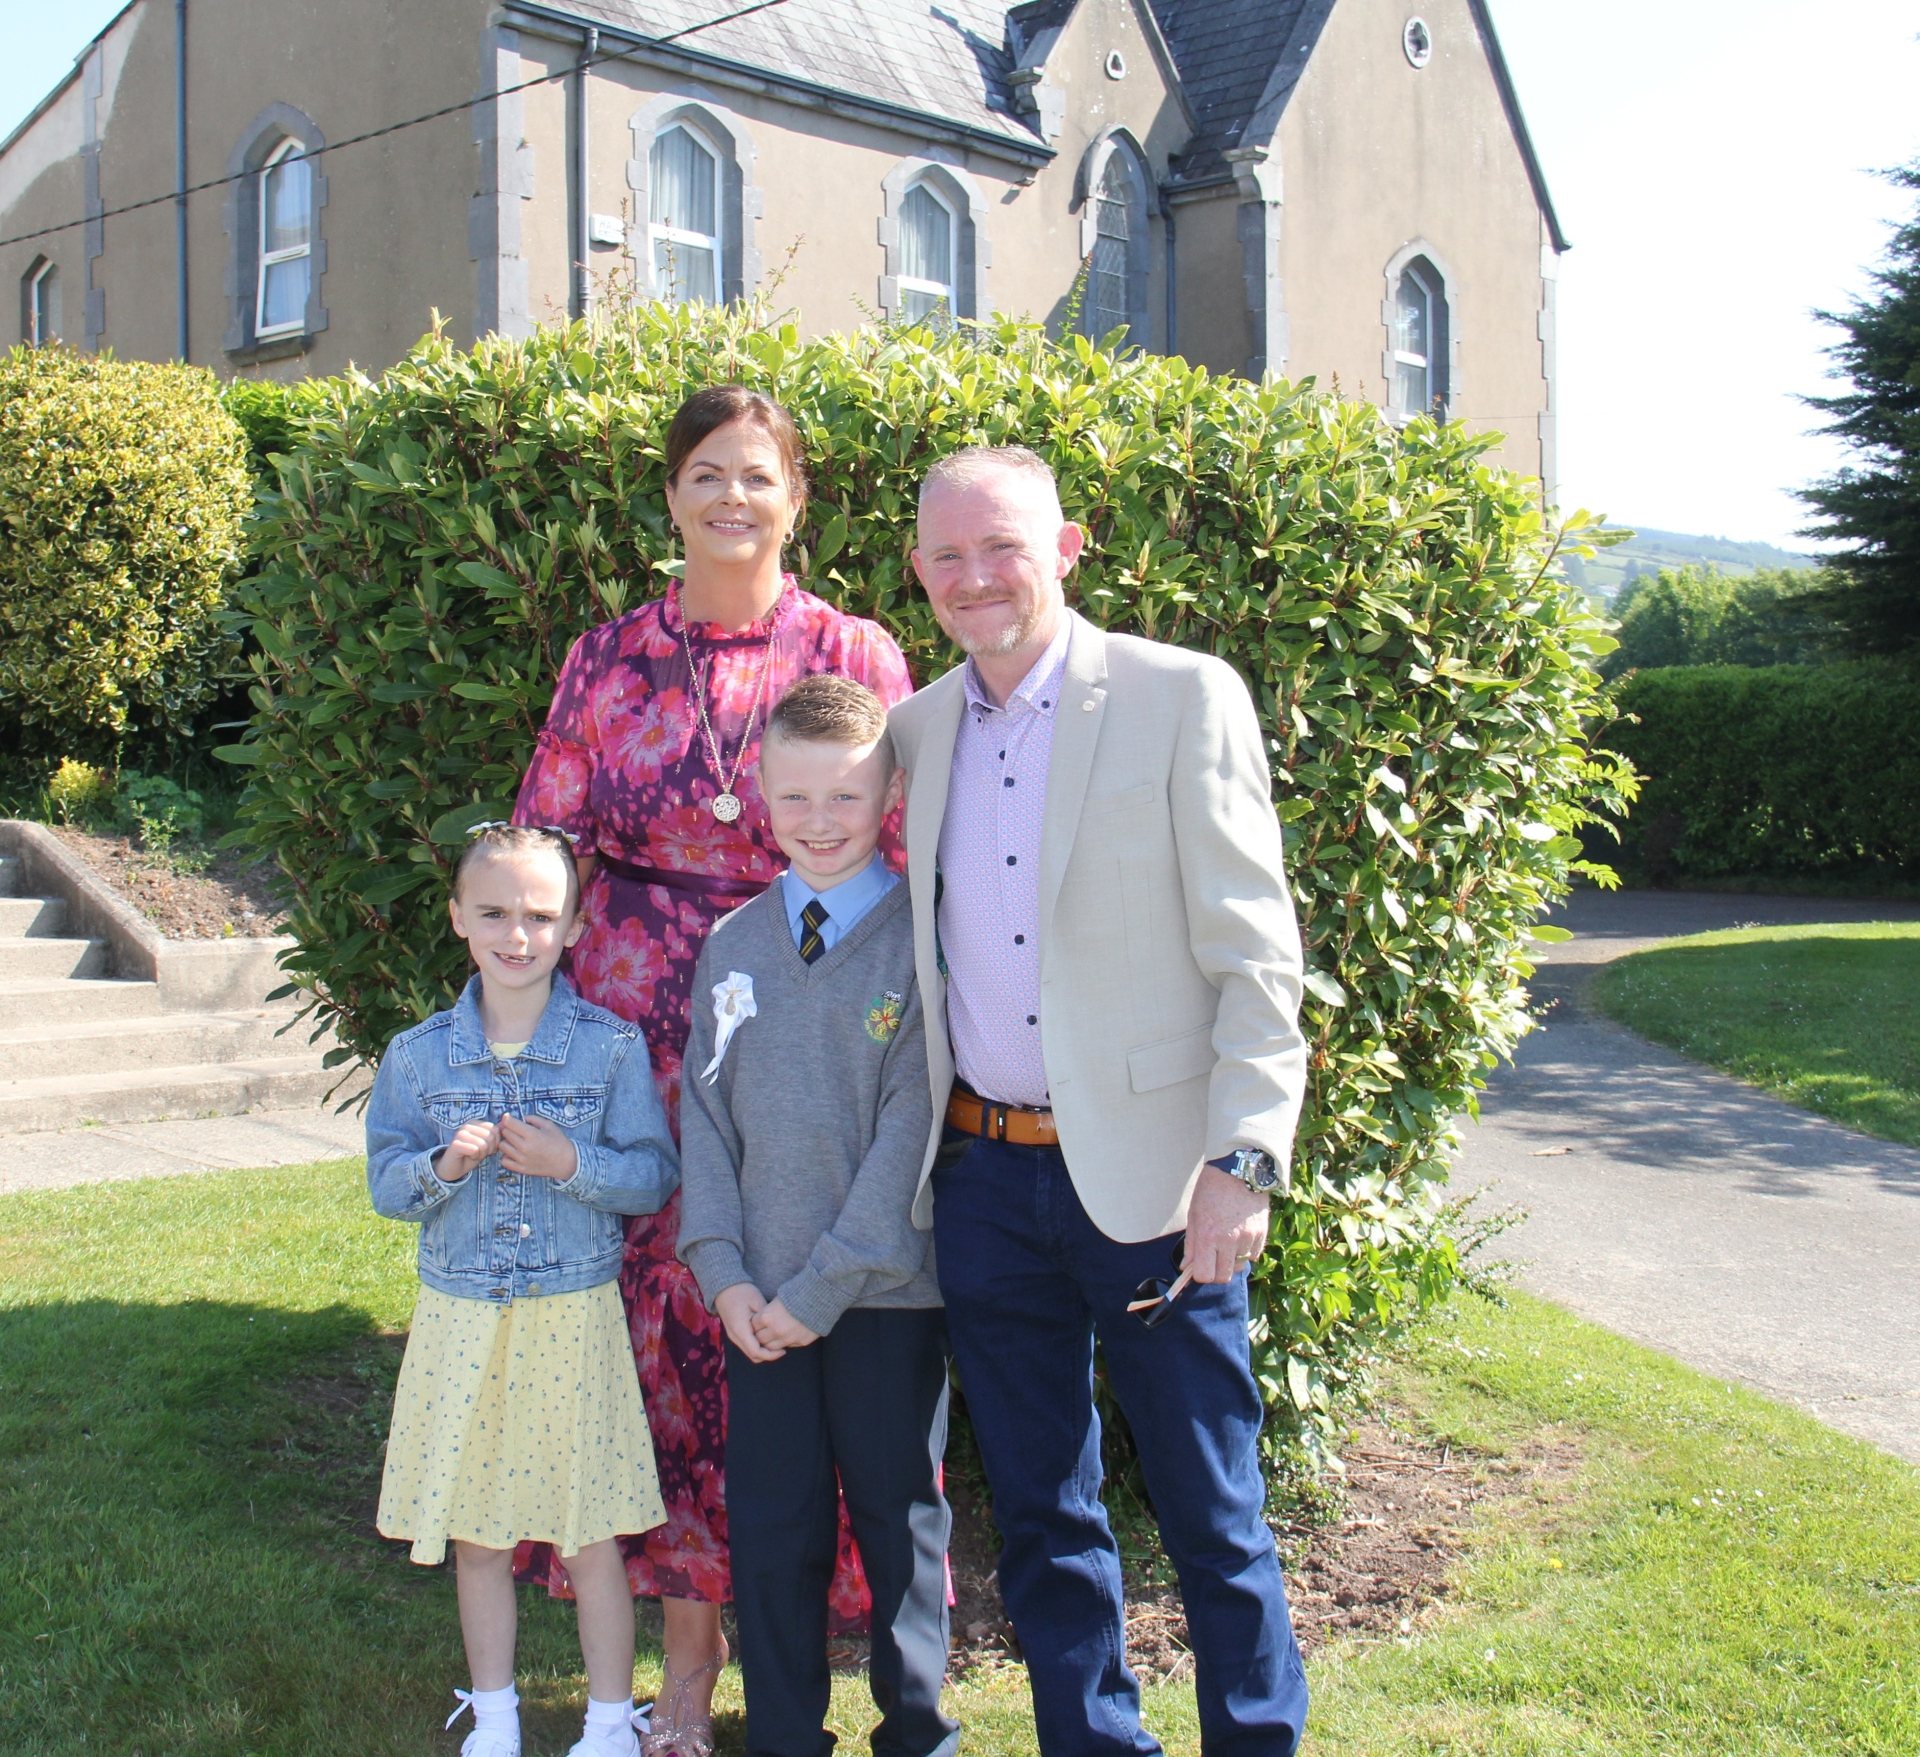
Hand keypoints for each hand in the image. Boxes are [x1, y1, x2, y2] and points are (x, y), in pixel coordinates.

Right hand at [436, 1119, 499, 1182]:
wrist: (454, 1168)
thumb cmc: (471, 1155)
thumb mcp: (486, 1144)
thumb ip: (495, 1132)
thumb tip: (506, 1119)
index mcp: (475, 1123)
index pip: (495, 1129)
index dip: (495, 1142)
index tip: (487, 1148)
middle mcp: (467, 1125)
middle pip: (490, 1136)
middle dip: (489, 1149)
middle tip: (479, 1153)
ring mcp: (460, 1134)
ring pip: (483, 1144)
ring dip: (481, 1154)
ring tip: (474, 1154)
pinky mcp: (455, 1144)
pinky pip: (474, 1150)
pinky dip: (474, 1157)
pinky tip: (468, 1156)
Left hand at [497, 1114, 578, 1180]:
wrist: (566, 1162)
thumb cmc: (559, 1143)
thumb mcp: (549, 1125)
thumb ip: (533, 1119)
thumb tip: (521, 1118)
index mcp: (532, 1135)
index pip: (510, 1123)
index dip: (507, 1118)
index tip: (507, 1117)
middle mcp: (524, 1147)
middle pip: (505, 1133)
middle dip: (507, 1128)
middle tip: (513, 1128)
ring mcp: (522, 1159)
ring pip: (502, 1146)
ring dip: (507, 1141)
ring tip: (514, 1141)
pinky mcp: (521, 1169)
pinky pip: (504, 1161)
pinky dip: (507, 1156)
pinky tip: (514, 1152)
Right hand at [716, 1284, 783, 1362]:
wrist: (724, 1287)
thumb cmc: (741, 1292)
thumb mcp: (757, 1302)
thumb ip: (765, 1319)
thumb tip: (777, 1330)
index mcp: (740, 1330)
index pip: (756, 1352)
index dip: (771, 1355)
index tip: (783, 1350)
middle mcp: (735, 1337)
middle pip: (753, 1356)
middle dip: (768, 1356)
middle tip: (782, 1348)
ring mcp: (734, 1336)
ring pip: (750, 1352)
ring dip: (763, 1352)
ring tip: (776, 1343)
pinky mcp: (735, 1333)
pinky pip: (747, 1346)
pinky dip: (758, 1346)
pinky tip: (767, 1338)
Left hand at [751, 1298, 818, 1351]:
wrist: (820, 1296)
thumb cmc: (797, 1293)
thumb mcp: (778, 1299)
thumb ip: (768, 1312)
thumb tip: (762, 1321)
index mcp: (767, 1317)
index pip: (753, 1326)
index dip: (756, 1323)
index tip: (760, 1321)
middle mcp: (775, 1330)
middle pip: (760, 1339)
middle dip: (761, 1335)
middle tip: (766, 1330)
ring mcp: (788, 1338)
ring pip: (772, 1347)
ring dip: (772, 1341)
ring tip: (776, 1334)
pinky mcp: (801, 1341)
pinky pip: (789, 1346)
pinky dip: (787, 1341)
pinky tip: (790, 1333)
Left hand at [1182, 1165, 1270, 1284]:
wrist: (1238, 1170)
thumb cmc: (1211, 1190)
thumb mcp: (1194, 1214)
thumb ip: (1191, 1244)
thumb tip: (1186, 1267)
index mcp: (1208, 1235)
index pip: (1204, 1275)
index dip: (1199, 1274)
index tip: (1199, 1266)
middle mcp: (1229, 1240)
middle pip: (1223, 1277)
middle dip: (1216, 1272)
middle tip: (1212, 1259)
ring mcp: (1248, 1238)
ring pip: (1239, 1267)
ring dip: (1231, 1261)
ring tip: (1227, 1242)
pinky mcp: (1261, 1234)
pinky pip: (1253, 1255)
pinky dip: (1246, 1251)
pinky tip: (1240, 1236)